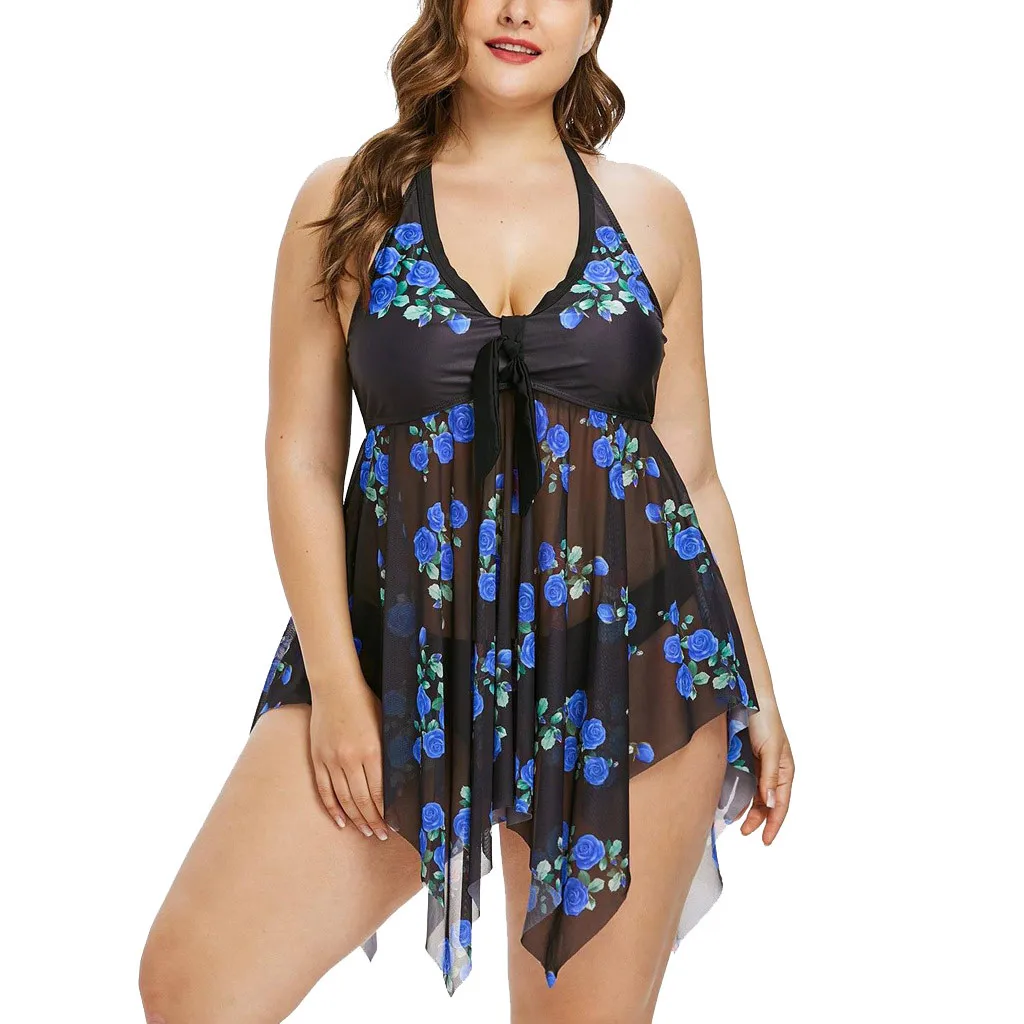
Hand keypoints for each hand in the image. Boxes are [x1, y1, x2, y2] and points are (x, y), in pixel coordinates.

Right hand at [308, 674, 390, 841]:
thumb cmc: (365, 702)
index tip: (393, 825)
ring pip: (343, 799)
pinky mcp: (318, 758)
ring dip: (355, 819)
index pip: (380, 792)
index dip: (386, 813)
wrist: (335, 686)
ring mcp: (331, 760)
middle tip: (380, 836)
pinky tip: (340, 821)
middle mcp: (350, 759)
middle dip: (372, 822)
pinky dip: (332, 808)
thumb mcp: (385, 723)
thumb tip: (400, 777)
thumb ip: (390, 751)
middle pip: (362, 800)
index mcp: (371, 750)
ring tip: (364, 831)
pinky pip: (324, 790)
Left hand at [739, 697, 793, 844]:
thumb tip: (769, 803)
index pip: (781, 804)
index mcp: (785, 770)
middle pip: (767, 803)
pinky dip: (739, 794)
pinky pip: (744, 782)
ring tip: (737, 821)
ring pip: (755, 795)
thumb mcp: (770, 750)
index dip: (774, 824)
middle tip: (744, 832)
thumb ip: (769, 777)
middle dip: (759, 820)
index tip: (765, 840)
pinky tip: (731, 801)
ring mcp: (759, 765)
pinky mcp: (745, 759)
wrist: (748, 696)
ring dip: (748, 809)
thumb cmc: (766, 720)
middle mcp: (773, 770)